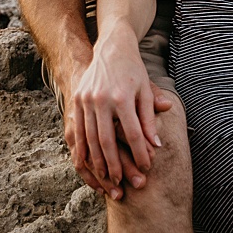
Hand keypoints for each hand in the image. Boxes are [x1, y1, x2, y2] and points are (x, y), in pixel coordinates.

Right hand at [66, 32, 166, 198]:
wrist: (111, 49)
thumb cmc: (134, 71)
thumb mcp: (146, 90)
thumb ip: (150, 117)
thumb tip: (157, 144)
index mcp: (123, 97)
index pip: (133, 132)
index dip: (140, 152)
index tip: (146, 167)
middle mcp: (102, 100)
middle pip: (108, 140)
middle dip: (116, 164)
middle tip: (123, 183)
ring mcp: (86, 102)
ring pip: (90, 140)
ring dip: (98, 162)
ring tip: (107, 178)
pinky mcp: (76, 102)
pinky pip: (77, 133)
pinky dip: (82, 151)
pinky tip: (87, 165)